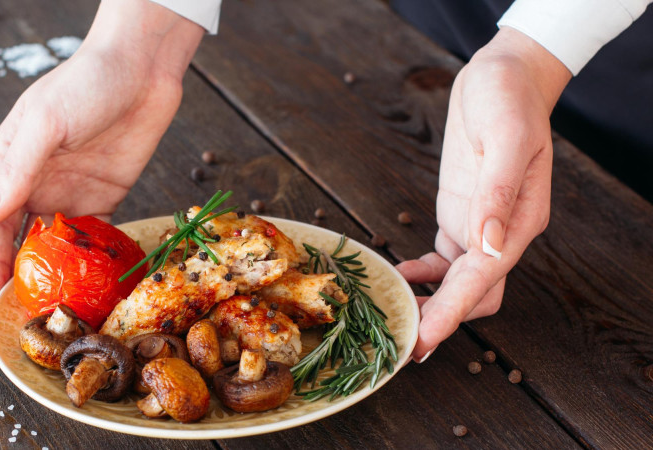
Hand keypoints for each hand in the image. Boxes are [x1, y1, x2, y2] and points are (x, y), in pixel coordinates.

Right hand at [0, 0, 203, 314]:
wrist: (142, 69)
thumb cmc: (87, 83)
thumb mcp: (46, 121)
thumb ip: (17, 170)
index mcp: (9, 168)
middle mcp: (36, 186)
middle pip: (20, 247)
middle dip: (20, 284)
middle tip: (29, 323)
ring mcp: (72, 194)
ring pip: (56, 248)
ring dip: (56, 279)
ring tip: (62, 313)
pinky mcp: (107, 197)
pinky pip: (93, 238)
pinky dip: (90, 262)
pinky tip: (95, 285)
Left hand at [396, 27, 570, 361]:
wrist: (505, 75)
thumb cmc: (510, 99)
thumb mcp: (507, 138)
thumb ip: (498, 193)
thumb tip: (487, 248)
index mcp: (519, 222)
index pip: (484, 282)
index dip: (452, 313)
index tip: (424, 341)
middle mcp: (501, 232)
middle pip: (472, 295)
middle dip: (439, 320)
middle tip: (399, 343)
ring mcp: (480, 226)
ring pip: (457, 284)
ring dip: (428, 302)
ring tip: (391, 316)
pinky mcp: (461, 214)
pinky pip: (442, 259)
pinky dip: (420, 274)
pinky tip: (397, 276)